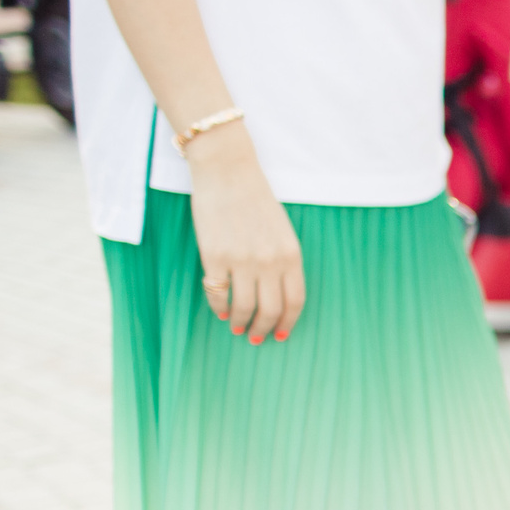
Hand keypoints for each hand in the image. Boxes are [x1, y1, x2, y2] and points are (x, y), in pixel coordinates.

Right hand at [187, 126, 304, 342]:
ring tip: (237, 328)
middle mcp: (270, 261)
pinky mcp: (214, 257)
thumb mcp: (282, 231)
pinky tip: (221, 312)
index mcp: (291, 254)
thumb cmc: (255, 199)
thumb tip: (276, 295)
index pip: (295, 301)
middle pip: (270, 310)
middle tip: (256, 338)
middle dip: (264, 330)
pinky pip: (218, 294)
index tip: (280, 335)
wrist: (227, 171)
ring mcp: (242, 260)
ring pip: (244, 308)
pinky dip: (219, 308)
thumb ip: (283, 261)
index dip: (288, 323)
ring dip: (242, 323)